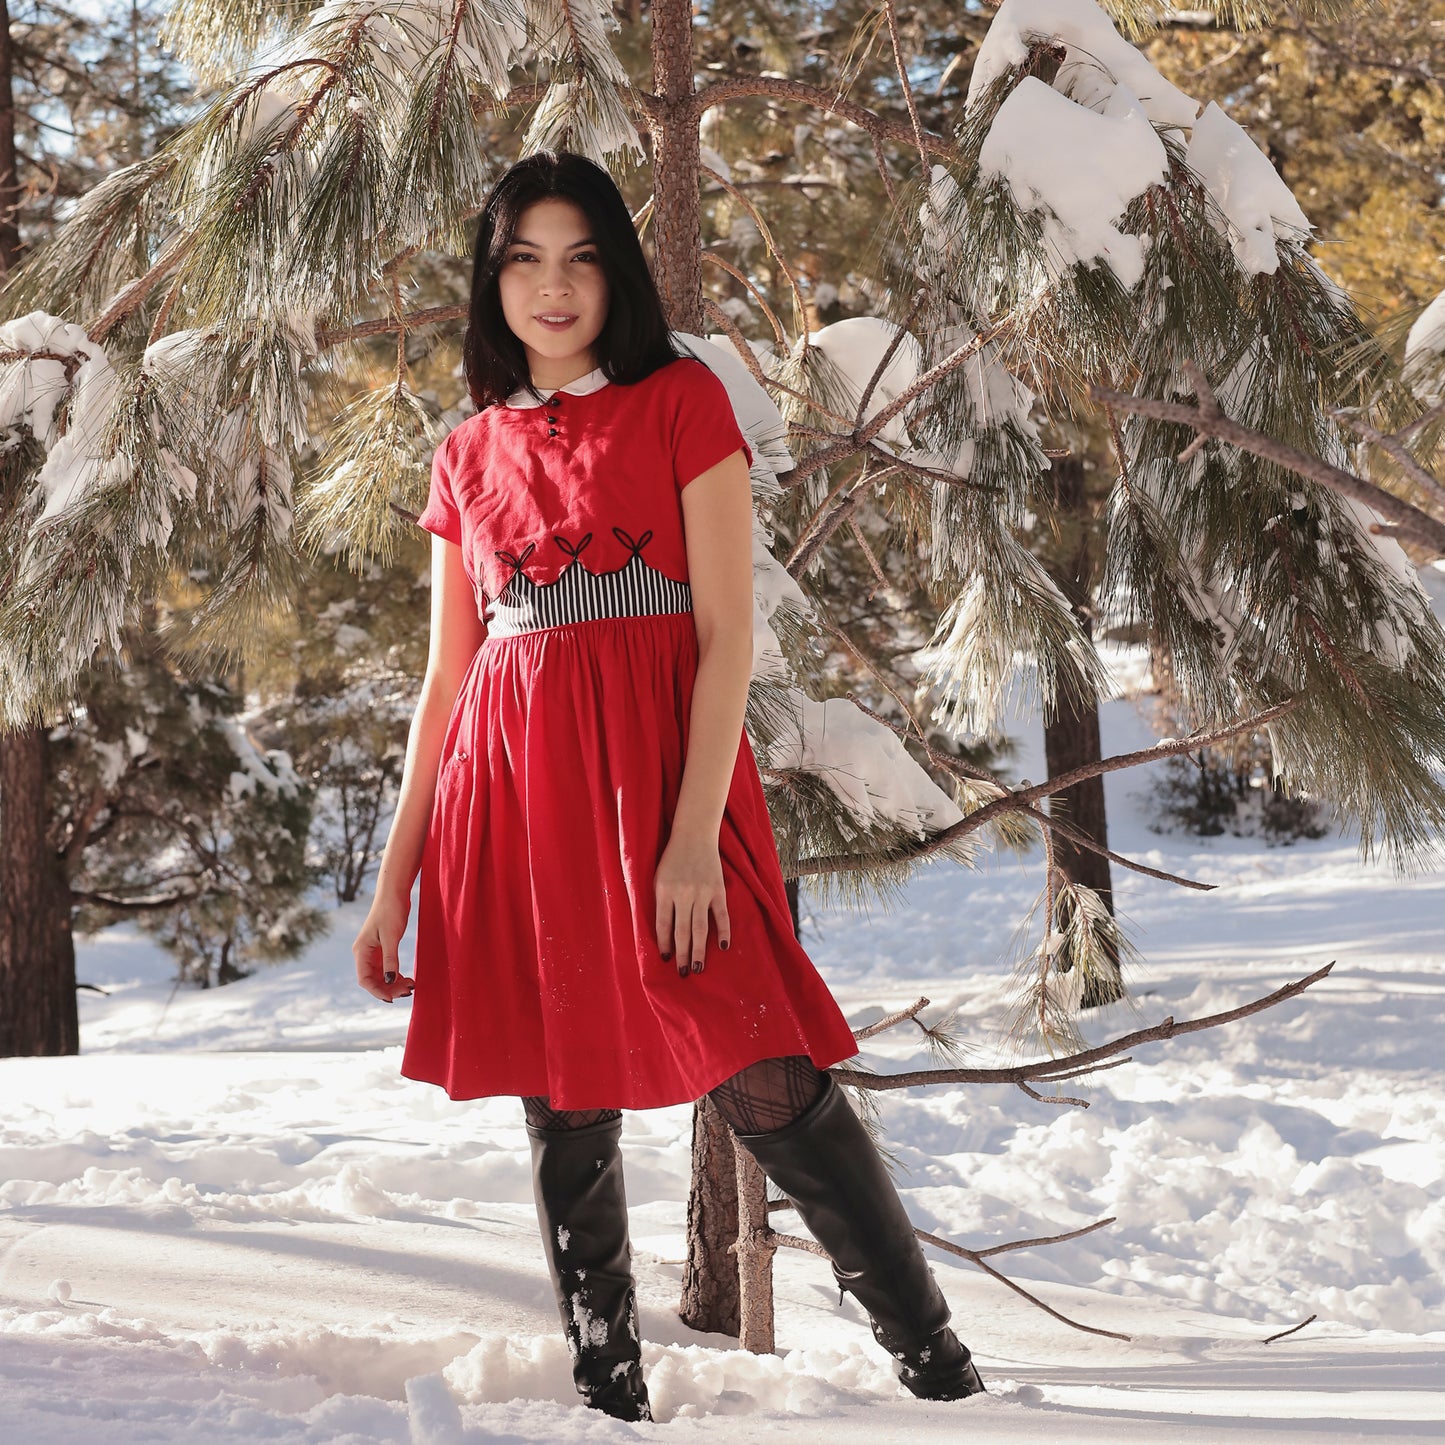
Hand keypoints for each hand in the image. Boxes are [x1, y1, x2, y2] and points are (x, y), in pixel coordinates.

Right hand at [353, 892, 415, 1002]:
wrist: (394, 893)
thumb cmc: (391, 910)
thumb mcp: (392, 937)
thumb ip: (390, 959)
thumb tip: (390, 981)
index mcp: (361, 951)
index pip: (364, 980)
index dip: (378, 991)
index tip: (393, 998)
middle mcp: (364, 954)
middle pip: (373, 980)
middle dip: (389, 989)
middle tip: (409, 991)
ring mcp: (373, 952)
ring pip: (380, 976)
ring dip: (394, 984)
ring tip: (411, 986)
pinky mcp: (382, 949)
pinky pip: (387, 969)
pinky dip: (396, 976)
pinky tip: (408, 978)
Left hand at [654, 830, 730, 977]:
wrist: (694, 835)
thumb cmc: (672, 858)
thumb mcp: (657, 877)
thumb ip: (659, 901)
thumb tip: (662, 931)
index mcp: (664, 891)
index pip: (663, 924)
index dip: (664, 944)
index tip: (666, 959)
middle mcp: (683, 894)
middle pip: (682, 931)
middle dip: (682, 955)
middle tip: (683, 973)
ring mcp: (702, 892)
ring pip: (701, 928)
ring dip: (699, 950)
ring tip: (697, 968)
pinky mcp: (718, 890)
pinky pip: (721, 915)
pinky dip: (723, 931)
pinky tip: (723, 947)